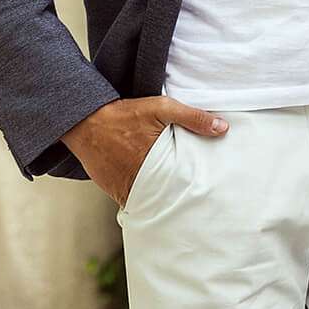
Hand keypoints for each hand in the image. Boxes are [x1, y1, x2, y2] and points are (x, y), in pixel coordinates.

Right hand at [64, 96, 229, 208]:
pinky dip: (143, 197)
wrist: (85, 122)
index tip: (204, 190)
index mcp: (155, 163)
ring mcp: (124, 189)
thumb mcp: (161, 108)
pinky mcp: (113, 191)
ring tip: (177, 195)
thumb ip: (193, 117)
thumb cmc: (125, 114)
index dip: (193, 189)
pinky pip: (133, 200)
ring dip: (161, 198)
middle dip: (180, 197)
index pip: (181, 186)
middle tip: (195, 197)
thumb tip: (223, 128)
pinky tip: (155, 191)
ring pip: (150, 200)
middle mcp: (139, 181)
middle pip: (167, 197)